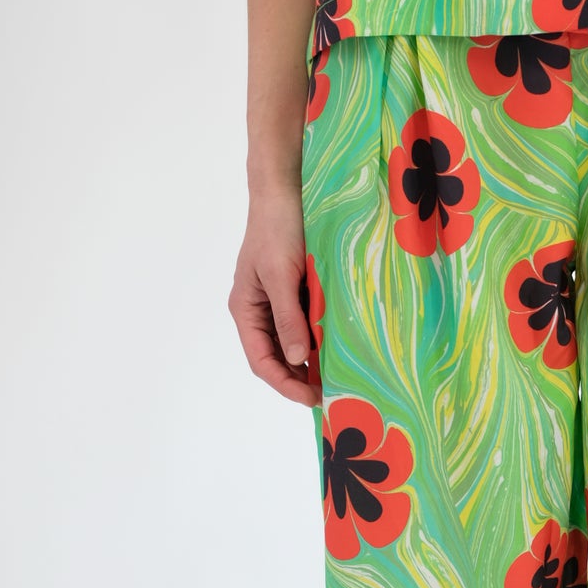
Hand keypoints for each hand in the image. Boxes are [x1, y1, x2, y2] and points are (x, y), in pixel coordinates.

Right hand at [229, 188, 319, 405]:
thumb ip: (288, 318)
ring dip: (314, 360)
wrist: (287, 190)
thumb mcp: (281, 275)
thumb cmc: (277, 228)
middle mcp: (260, 311)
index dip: (286, 384)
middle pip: (278, 357)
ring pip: (295, 343)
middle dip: (302, 378)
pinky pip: (309, 323)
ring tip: (340, 376)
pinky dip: (323, 337)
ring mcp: (280, 302)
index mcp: (246, 310)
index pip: (262, 361)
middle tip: (334, 393)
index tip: (312, 398)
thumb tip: (296, 357)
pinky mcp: (299, 291)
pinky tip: (342, 345)